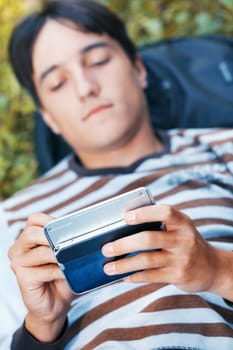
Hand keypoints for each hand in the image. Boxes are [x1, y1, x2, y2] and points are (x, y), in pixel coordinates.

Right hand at [8, 213, 72, 341]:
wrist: (56, 304)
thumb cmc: (61, 275)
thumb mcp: (64, 253)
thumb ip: (64, 239)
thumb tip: (77, 229)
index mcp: (28, 238)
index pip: (34, 219)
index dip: (50, 221)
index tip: (66, 229)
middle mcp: (19, 248)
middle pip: (31, 232)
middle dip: (52, 237)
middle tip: (68, 243)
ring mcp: (18, 263)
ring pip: (40, 252)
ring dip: (58, 256)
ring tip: (70, 260)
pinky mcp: (22, 278)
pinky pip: (43, 271)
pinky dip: (58, 271)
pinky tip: (65, 274)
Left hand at [102, 204, 229, 294]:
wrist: (211, 267)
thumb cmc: (185, 242)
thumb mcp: (179, 228)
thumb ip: (158, 224)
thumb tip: (121, 227)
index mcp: (182, 222)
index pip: (164, 212)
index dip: (144, 213)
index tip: (125, 217)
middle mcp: (183, 239)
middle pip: (148, 239)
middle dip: (123, 244)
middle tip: (105, 249)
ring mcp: (181, 259)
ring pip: (146, 260)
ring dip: (123, 265)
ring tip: (107, 268)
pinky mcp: (178, 276)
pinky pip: (151, 276)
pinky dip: (134, 276)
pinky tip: (123, 276)